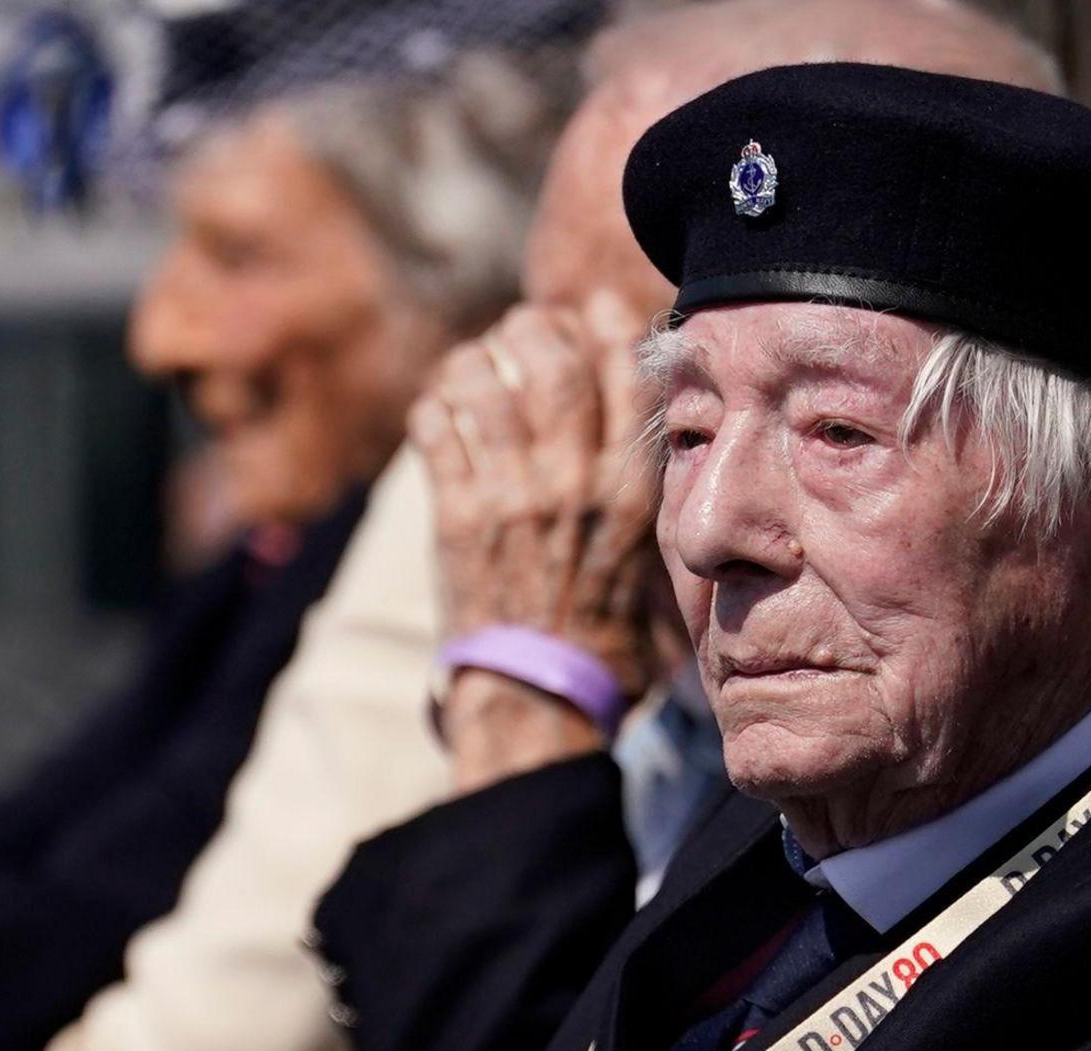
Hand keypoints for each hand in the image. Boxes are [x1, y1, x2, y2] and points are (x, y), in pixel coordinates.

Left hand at [413, 294, 664, 788]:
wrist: (537, 702)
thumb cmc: (603, 645)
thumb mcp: (655, 567)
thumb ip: (649, 500)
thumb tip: (652, 439)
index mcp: (632, 493)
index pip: (626, 374)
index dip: (605, 325)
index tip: (591, 308)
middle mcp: (575, 484)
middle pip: (552, 361)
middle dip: (534, 329)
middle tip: (523, 330)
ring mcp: (511, 497)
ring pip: (486, 382)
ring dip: (477, 359)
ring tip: (476, 363)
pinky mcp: (455, 517)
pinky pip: (437, 428)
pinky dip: (435, 405)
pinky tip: (440, 409)